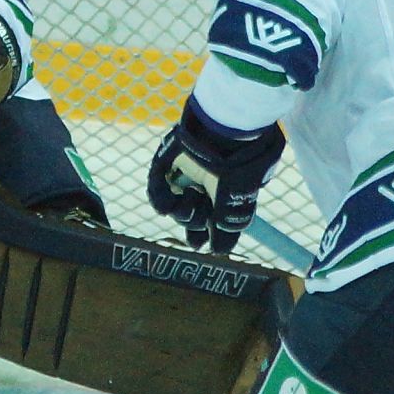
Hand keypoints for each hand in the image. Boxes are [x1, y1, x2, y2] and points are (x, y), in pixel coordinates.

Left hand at [146, 110, 284, 254]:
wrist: (222, 140)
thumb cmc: (234, 174)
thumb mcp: (237, 209)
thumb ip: (228, 232)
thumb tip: (218, 252)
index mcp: (220, 194)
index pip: (207, 222)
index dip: (204, 236)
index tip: (202, 244)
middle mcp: (201, 187)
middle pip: (190, 220)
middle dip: (193, 226)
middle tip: (201, 219)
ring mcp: (181, 177)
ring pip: (175, 211)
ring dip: (184, 212)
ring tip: (194, 195)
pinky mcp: (163, 168)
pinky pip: (156, 194)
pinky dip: (162, 201)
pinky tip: (172, 202)